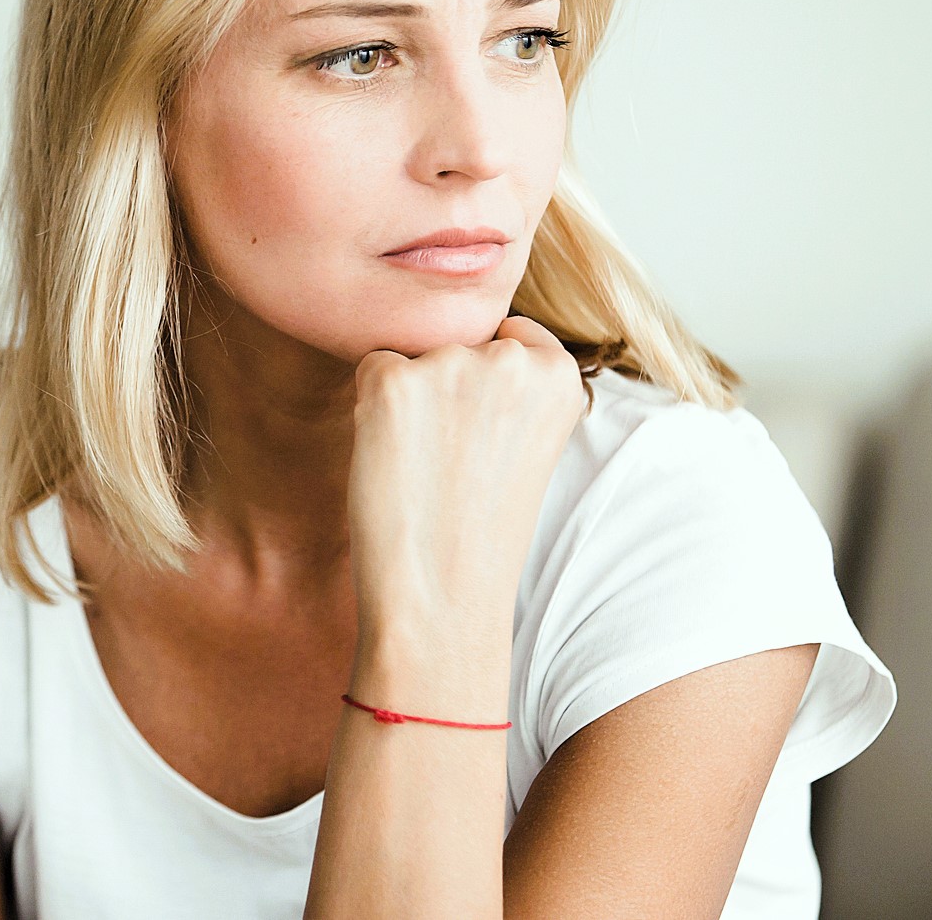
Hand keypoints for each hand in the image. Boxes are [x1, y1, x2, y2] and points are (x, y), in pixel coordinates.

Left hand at [346, 316, 587, 666]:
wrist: (445, 598)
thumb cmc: (482, 528)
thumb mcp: (531, 442)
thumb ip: (517, 383)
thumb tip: (474, 334)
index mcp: (559, 373)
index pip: (506, 334)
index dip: (485, 392)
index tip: (491, 445)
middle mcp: (511, 358)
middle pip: (454, 344)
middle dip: (446, 392)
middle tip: (457, 467)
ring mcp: (450, 366)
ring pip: (412, 357)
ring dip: (410, 402)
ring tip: (429, 471)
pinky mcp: (392, 383)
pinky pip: (372, 371)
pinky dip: (372, 413)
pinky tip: (397, 464)